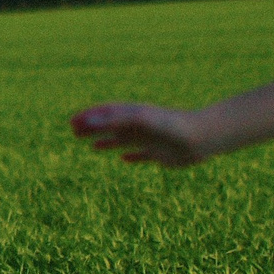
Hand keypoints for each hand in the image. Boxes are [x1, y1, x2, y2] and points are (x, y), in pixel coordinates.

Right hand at [70, 103, 214, 167]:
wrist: (201, 137)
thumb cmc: (170, 126)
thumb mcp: (140, 120)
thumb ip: (116, 120)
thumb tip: (90, 121)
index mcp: (134, 114)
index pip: (107, 113)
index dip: (89, 116)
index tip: (72, 122)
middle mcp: (140, 126)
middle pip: (112, 125)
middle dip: (93, 128)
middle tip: (74, 132)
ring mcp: (149, 139)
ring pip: (124, 140)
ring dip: (107, 141)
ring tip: (93, 147)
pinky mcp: (160, 154)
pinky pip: (142, 155)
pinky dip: (131, 156)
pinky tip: (124, 160)